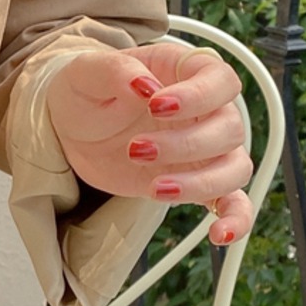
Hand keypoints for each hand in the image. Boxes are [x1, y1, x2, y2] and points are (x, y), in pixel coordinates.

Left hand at [45, 43, 254, 245]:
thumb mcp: (85, 71)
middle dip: (185, 144)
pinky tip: (220, 235)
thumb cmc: (84, 91)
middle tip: (135, 149)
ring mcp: (204, 148)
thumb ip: (115, 70)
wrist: (70, 127)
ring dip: (200, 182)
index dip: (197, 95)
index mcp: (185, 73)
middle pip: (229, 127)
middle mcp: (205, 110)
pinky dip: (235, 220)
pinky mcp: (193, 181)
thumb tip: (145, 85)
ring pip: (234, 167)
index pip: (219, 80)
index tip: (156, 106)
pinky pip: (232, 203)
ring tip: (155, 188)